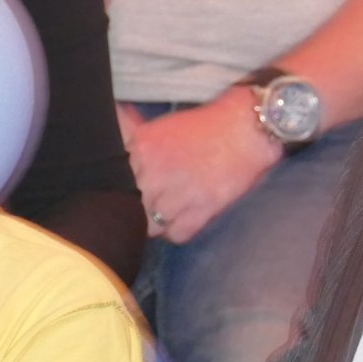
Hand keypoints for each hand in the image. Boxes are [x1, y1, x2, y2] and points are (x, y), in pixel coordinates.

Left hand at [126, 87, 282, 242]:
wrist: (247, 128)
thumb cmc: (205, 125)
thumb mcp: (160, 127)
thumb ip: (133, 140)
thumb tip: (116, 137)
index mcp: (141, 149)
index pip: (115, 183)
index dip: (121, 190)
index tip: (131, 190)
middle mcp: (155, 173)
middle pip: (129, 208)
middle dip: (138, 208)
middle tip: (151, 203)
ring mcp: (178, 193)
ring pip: (150, 226)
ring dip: (158, 222)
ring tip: (170, 210)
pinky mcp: (201, 209)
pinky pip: (176, 235)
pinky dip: (179, 230)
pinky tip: (186, 217)